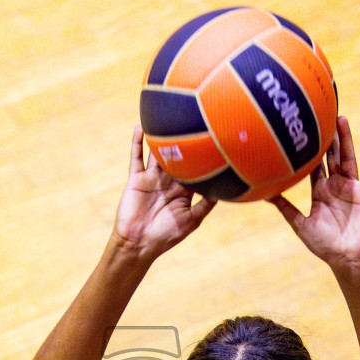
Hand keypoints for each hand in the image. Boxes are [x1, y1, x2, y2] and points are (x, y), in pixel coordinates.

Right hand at [112, 126, 215, 260]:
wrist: (138, 243)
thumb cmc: (167, 235)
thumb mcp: (191, 220)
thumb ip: (205, 204)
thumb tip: (223, 190)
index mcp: (183, 190)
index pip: (194, 168)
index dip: (202, 155)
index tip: (214, 138)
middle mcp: (168, 181)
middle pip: (176, 156)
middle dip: (183, 141)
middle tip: (192, 118)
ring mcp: (152, 178)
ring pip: (157, 152)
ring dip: (160, 136)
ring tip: (166, 115)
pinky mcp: (136, 178)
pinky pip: (136, 157)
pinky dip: (137, 142)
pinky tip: (140, 126)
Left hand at [270, 116, 359, 272]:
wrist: (348, 258)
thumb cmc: (325, 245)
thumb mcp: (300, 225)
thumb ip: (286, 208)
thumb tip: (264, 195)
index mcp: (320, 192)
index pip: (314, 166)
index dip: (309, 149)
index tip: (302, 130)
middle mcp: (336, 186)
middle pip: (331, 156)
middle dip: (327, 137)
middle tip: (323, 114)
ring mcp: (352, 188)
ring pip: (348, 158)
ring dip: (346, 139)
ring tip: (342, 119)